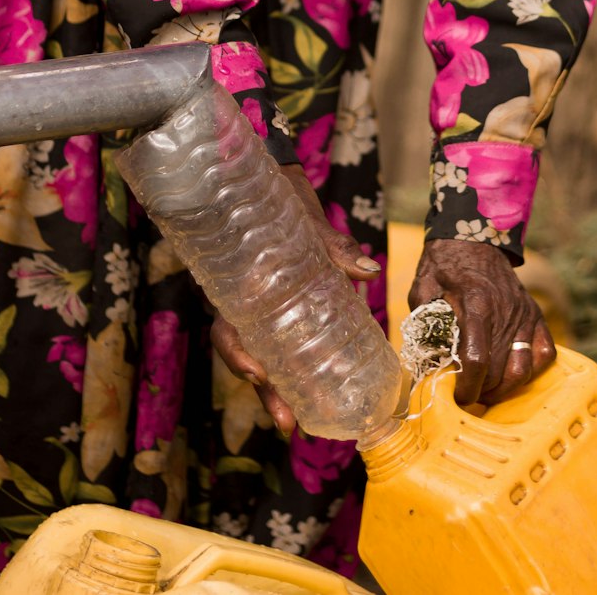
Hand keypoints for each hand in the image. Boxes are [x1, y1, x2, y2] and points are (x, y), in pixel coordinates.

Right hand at [210, 163, 380, 435]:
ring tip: (297, 420)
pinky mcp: (282, 305)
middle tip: (287, 420)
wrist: (276, 176)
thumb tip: (369, 270)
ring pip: (262, 355)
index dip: (239, 357)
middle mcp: (243, 302)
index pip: (227, 329)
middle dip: (263, 391)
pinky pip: (282, 339)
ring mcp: (261, 307)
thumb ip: (333, 244)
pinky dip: (294, 364)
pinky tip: (315, 385)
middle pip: (245, 355)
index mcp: (237, 283)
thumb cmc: (280, 196)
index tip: (259, 375)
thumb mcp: (305, 217)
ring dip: (277, 388)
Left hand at [410, 238, 555, 406]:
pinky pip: (545, 353)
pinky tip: (512, 372)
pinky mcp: (536, 314)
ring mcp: (525, 314)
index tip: (457, 397)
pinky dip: (531, 370)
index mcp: (476, 304)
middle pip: (499, 370)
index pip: (477, 360)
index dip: (467, 388)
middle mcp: (506, 311)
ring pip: (524, 368)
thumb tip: (424, 360)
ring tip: (487, 389)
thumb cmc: (445, 265)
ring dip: (505, 387)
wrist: (474, 237)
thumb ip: (423, 322)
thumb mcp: (424, 287)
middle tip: (467, 393)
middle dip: (482, 391)